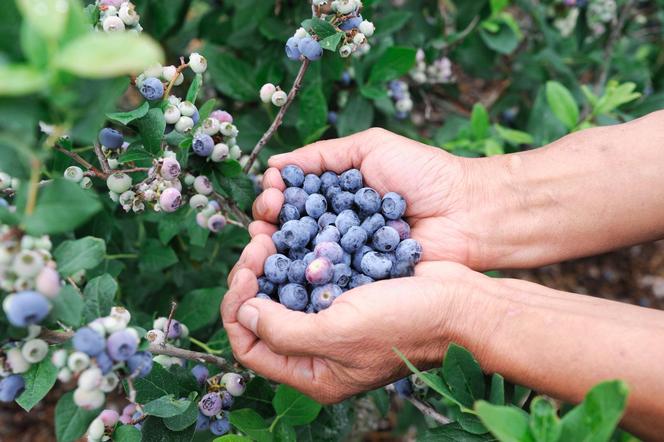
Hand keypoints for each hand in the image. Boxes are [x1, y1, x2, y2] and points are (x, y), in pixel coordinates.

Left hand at [222, 234, 487, 402]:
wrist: (458, 302)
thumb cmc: (404, 323)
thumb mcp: (339, 334)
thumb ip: (284, 332)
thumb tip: (246, 313)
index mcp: (314, 374)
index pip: (251, 347)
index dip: (237, 309)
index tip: (244, 271)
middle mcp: (319, 350)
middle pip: (263, 316)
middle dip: (252, 279)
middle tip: (258, 243)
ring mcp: (334, 321)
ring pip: (283, 292)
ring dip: (271, 262)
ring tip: (270, 232)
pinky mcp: (347, 293)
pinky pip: (309, 275)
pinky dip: (296, 254)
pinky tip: (295, 231)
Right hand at [248, 128, 488, 267]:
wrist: (466, 210)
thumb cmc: (423, 173)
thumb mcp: (371, 147)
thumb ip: (323, 154)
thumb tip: (274, 165)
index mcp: (337, 194)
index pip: (293, 198)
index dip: (275, 196)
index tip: (271, 193)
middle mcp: (337, 225)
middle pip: (290, 228)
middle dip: (270, 222)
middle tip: (266, 219)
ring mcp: (348, 255)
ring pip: (303, 256)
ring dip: (279, 250)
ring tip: (267, 242)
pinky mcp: (361, 280)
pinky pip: (329, 279)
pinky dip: (307, 275)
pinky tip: (293, 268)